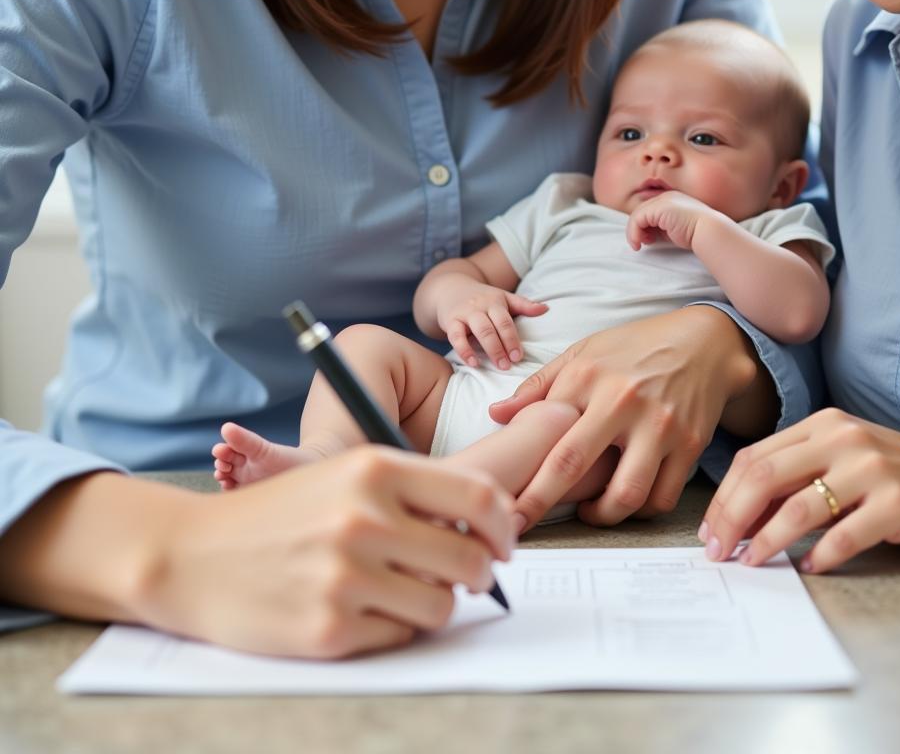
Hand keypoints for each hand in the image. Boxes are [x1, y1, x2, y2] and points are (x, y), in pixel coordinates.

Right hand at [136, 448, 514, 657]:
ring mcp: (346, 576)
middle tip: (468, 577)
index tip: (504, 542)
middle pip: (471, 559)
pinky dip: (394, 625)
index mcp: (375, 468)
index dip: (504, 525)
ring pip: (443, 605)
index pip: (479, 498)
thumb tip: (491, 524)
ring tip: (405, 589)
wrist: (190, 555)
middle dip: (480, 573)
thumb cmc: (281, 512)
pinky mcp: (329, 629)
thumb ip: (415, 490)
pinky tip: (361, 608)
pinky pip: (402, 635)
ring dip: (436, 602)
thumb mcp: (345, 475)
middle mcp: (364, 518)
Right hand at [436, 276, 546, 369]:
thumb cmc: (482, 297)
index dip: (512, 339)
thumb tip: (546, 308)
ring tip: (498, 365)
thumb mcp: (503, 297)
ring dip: (489, 349)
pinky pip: (456, 337)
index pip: (506, 321)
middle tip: (510, 365)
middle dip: (502, 346)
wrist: (450, 288)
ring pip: (478, 331)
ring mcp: (465, 313)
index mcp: (496, 302)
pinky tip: (473, 363)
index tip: (519, 356)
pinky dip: (464, 350)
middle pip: (493, 327)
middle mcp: (480, 306)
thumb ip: (523, 305)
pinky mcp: (450, 321)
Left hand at [489, 306, 757, 530]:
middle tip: (519, 526)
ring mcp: (659, 425)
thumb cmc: (635, 348)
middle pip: (573, 465)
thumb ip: (539, 386)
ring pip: (625, 494)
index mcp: (588, 377)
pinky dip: (641, 511)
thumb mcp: (583, 353)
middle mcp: (622, 401)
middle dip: (539, 503)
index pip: (544, 434)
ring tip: (588, 511)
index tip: (502, 502)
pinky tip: (625, 501)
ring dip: (600, 516)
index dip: (520, 473)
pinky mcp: (689, 444)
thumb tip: (497, 413)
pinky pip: (662, 497)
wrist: (704, 343)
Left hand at [626, 190, 717, 250]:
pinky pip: (637, 219)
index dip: (643, 226)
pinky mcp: (658, 208)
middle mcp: (666, 197)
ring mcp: (662, 201)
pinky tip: (639, 243)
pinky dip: (634, 232)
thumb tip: (646, 235)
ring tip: (638, 244)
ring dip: (633, 232)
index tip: (648, 240)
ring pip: (636, 215)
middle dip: (637, 229)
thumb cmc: (696, 234)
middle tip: (640, 243)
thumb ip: (661, 228)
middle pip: (641, 211)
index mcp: (672, 200)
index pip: (649, 211)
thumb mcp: (675, 228)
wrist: (709, 231)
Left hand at [701, 407, 899, 572]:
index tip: (710, 529)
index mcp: (822, 425)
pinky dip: (819, 557)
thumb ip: (798, 479)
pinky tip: (808, 569)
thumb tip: (742, 518)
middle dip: (731, 518)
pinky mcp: (898, 504)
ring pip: (798, 508)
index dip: (724, 496)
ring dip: (765, 542)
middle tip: (717, 551)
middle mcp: (843, 439)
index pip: (754, 457)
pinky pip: (844, 536)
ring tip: (750, 563)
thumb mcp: (844, 462)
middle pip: (764, 478)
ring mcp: (871, 470)